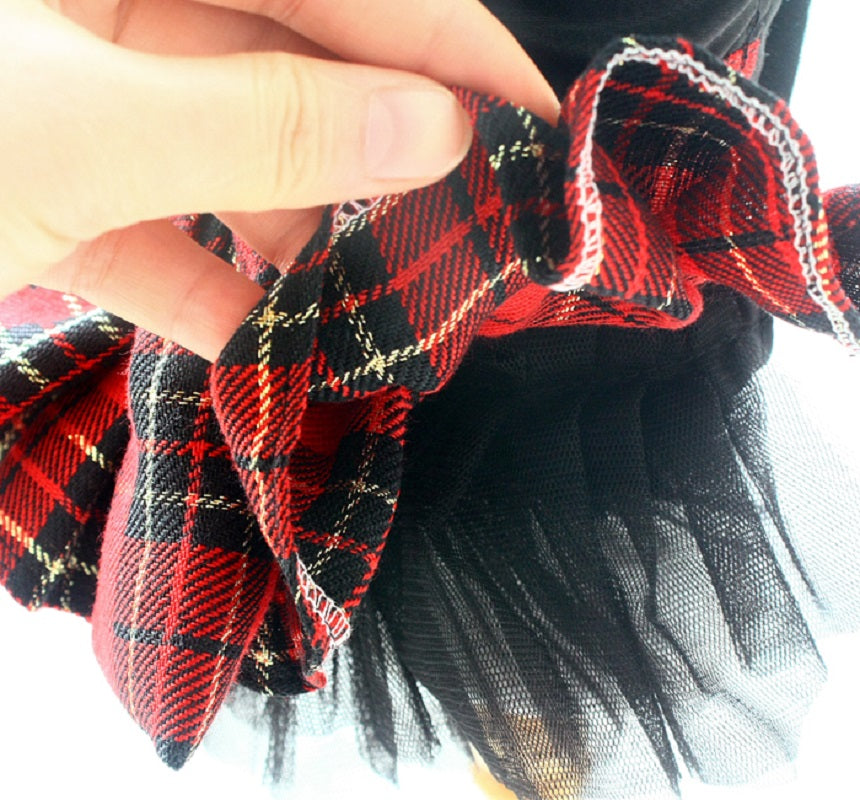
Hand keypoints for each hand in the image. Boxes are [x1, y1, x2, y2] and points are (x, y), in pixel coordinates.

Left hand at [1, 0, 556, 360]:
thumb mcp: (78, 133)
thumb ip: (260, 126)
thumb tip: (432, 129)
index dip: (447, 47)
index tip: (537, 122)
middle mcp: (112, 21)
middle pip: (290, 78)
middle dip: (380, 158)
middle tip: (471, 231)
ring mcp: (83, 117)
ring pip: (233, 168)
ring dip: (305, 241)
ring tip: (380, 305)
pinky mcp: (55, 208)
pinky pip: (160, 246)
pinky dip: (213, 298)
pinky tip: (268, 349)